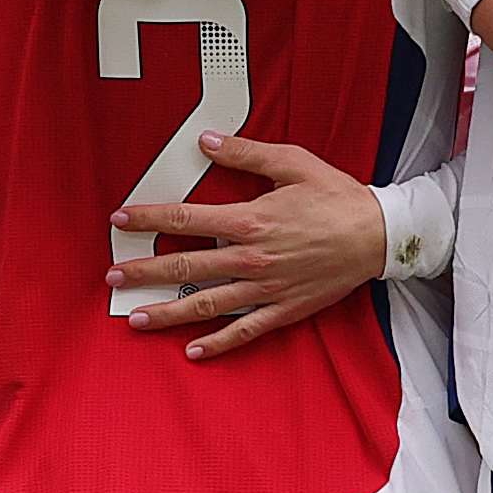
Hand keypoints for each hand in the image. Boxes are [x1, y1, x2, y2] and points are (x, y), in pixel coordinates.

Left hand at [102, 132, 384, 361]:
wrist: (379, 234)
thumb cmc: (337, 197)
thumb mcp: (292, 162)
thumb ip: (246, 153)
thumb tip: (207, 141)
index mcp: (250, 220)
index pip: (185, 218)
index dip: (148, 218)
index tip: (120, 219)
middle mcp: (251, 257)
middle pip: (186, 266)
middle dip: (144, 272)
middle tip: (113, 278)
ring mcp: (266, 287)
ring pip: (207, 304)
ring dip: (168, 313)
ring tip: (136, 319)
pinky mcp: (283, 309)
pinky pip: (245, 330)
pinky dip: (218, 343)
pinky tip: (193, 351)